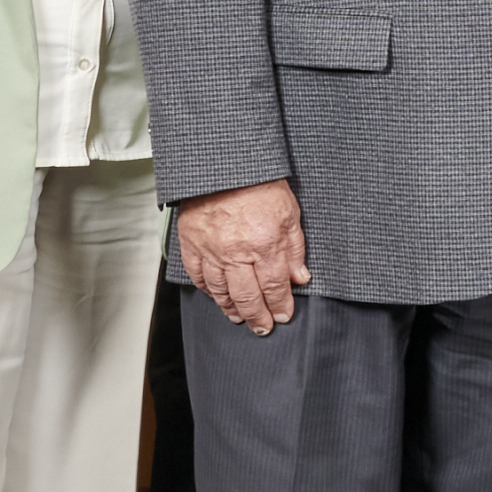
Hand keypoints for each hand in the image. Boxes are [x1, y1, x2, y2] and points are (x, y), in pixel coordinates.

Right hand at [178, 180, 309, 332]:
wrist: (224, 164)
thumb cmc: (259, 182)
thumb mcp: (290, 213)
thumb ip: (295, 249)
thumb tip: (300, 278)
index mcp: (264, 244)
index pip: (275, 287)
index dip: (280, 305)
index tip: (283, 315)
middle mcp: (237, 253)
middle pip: (248, 297)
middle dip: (258, 316)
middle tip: (263, 327)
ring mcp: (211, 250)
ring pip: (221, 291)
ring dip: (231, 308)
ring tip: (240, 317)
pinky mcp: (191, 243)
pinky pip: (198, 275)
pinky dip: (207, 290)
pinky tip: (215, 296)